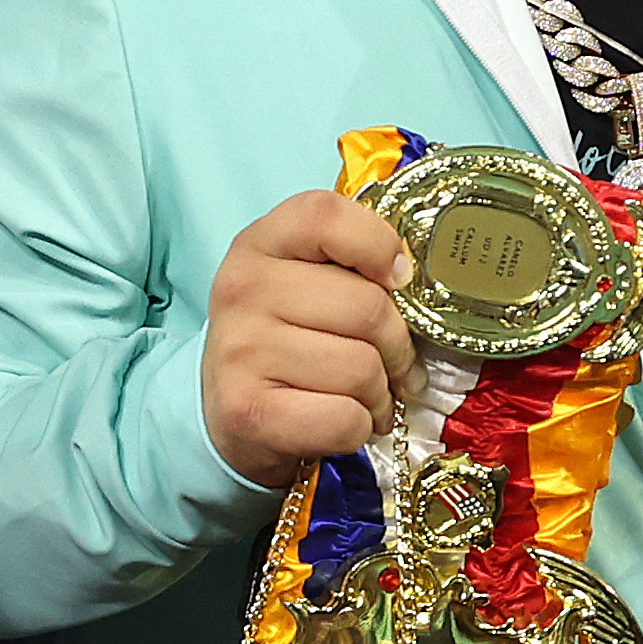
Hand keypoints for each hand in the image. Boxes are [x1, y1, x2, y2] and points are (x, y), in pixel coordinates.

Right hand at [203, 189, 419, 490]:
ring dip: (381, 394)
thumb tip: (416, 279)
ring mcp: (239, 351)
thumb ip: (353, 264)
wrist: (226, 413)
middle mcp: (242, 289)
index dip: (379, 245)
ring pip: (362, 369)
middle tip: (396, 367)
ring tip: (367, 397)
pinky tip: (345, 422)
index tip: (397, 281)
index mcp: (260, 243)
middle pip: (367, 308)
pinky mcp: (247, 411)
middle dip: (399, 347)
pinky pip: (345, 418)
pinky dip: (360, 427)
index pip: (326, 215)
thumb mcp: (306, 281)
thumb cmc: (287, 338)